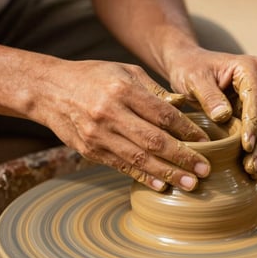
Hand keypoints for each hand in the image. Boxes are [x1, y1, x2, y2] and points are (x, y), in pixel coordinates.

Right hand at [38, 60, 210, 190]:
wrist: (50, 90)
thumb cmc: (93, 76)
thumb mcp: (125, 71)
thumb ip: (154, 90)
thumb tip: (182, 107)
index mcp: (123, 90)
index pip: (164, 115)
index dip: (188, 130)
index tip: (206, 142)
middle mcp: (111, 114)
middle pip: (155, 140)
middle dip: (183, 157)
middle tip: (205, 170)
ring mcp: (99, 135)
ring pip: (140, 158)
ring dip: (167, 173)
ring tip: (190, 184)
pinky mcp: (91, 151)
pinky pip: (121, 166)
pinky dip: (142, 177)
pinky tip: (161, 186)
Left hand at [168, 47, 256, 178]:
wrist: (190, 66)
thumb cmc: (190, 69)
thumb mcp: (194, 79)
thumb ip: (208, 95)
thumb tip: (224, 116)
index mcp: (248, 68)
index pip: (256, 99)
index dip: (253, 124)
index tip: (247, 146)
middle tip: (251, 166)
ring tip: (253, 171)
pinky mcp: (256, 109)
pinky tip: (255, 167)